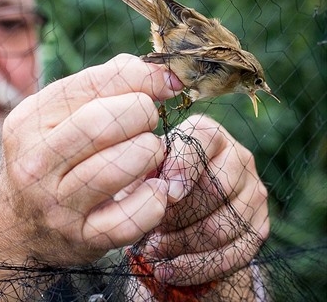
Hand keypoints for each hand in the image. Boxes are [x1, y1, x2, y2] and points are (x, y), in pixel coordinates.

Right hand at [0, 54, 181, 264]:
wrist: (16, 224)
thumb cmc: (50, 157)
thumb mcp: (58, 115)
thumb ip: (104, 84)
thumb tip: (160, 73)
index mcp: (30, 120)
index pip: (95, 82)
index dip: (142, 77)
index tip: (165, 83)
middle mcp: (36, 162)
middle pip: (104, 122)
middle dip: (143, 114)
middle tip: (149, 121)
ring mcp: (56, 204)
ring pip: (120, 167)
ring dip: (151, 154)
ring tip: (149, 153)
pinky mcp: (81, 239)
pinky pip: (132, 218)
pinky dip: (155, 200)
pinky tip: (154, 190)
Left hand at [143, 115, 269, 284]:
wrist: (182, 200)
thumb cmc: (155, 177)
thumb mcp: (145, 166)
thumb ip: (145, 169)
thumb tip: (156, 189)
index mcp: (208, 134)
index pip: (203, 141)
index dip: (184, 167)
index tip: (165, 193)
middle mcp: (239, 156)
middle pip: (216, 188)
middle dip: (177, 215)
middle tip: (148, 229)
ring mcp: (254, 192)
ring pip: (224, 226)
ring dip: (183, 245)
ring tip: (152, 250)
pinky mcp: (260, 227)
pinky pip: (234, 255)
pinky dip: (197, 268)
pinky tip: (168, 271)